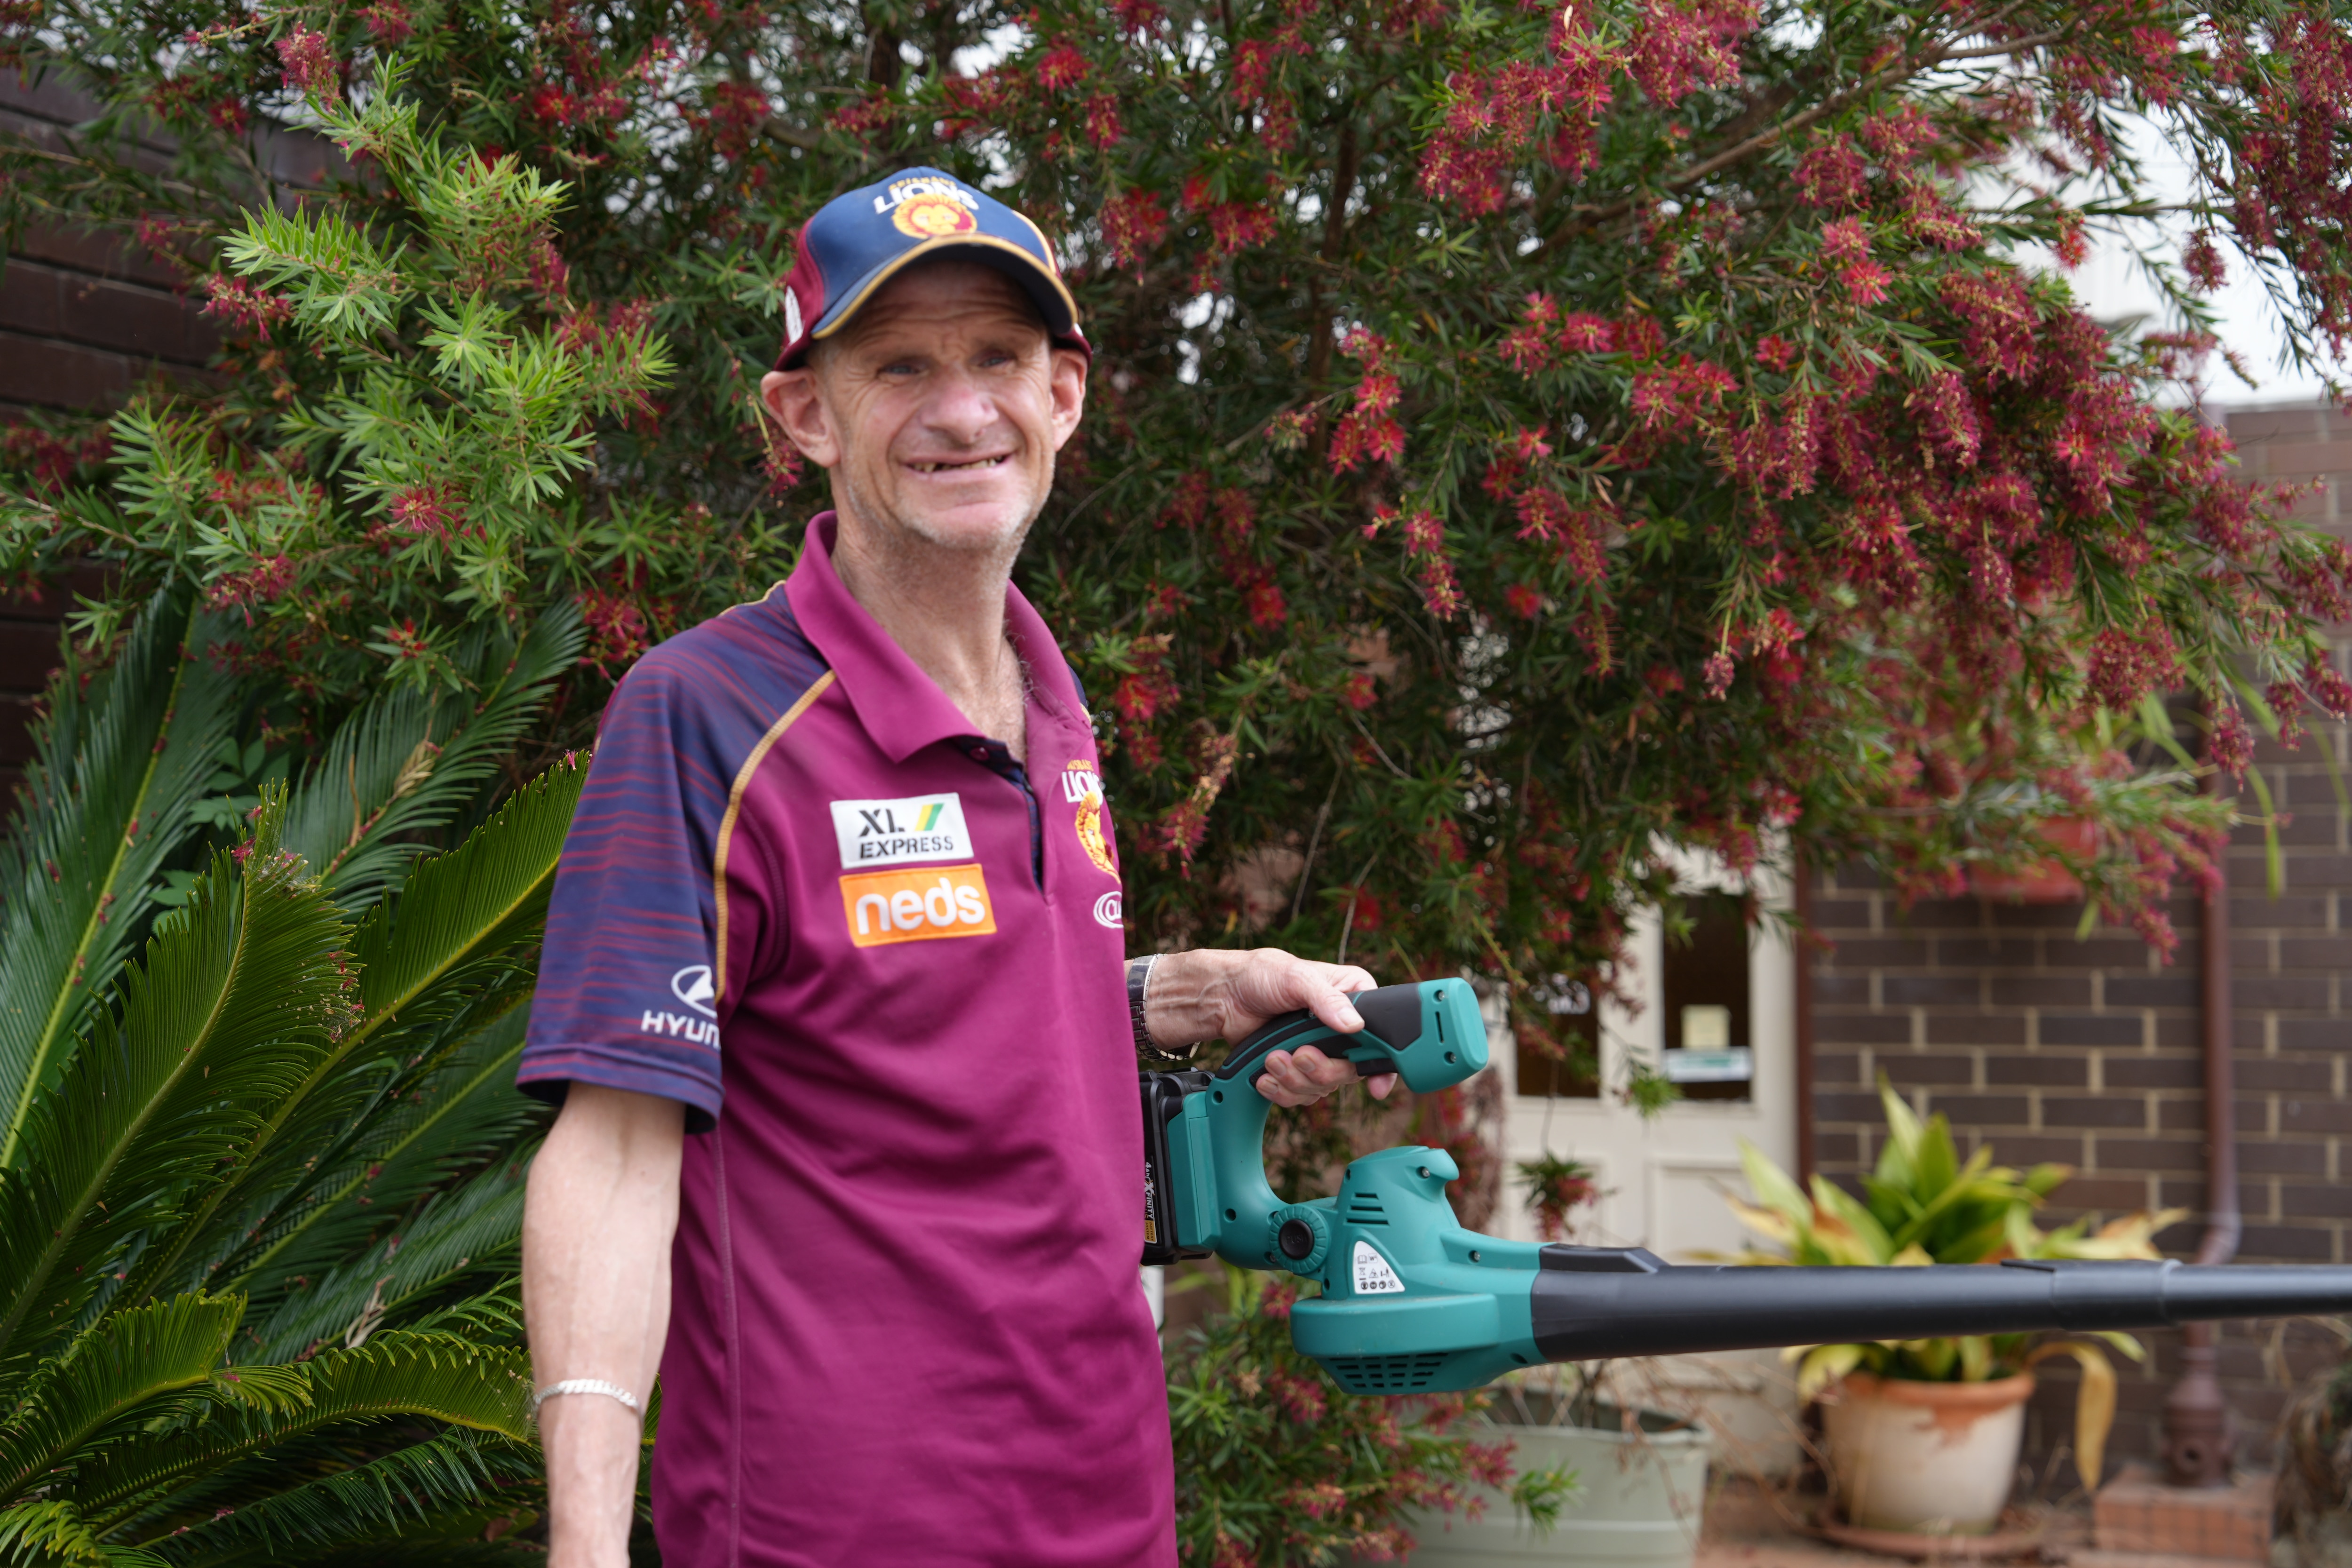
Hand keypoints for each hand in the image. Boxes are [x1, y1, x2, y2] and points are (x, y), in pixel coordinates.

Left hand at [1140, 948, 1397, 1106]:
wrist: (1223, 997)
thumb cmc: (1261, 975)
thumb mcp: (1296, 977)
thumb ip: (1327, 999)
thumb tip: (1355, 1025)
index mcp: (1353, 998)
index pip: (1382, 1036)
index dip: (1381, 1065)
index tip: (1375, 1086)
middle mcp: (1342, 1028)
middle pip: (1350, 1071)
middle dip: (1320, 1070)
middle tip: (1298, 1056)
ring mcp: (1320, 1051)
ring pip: (1323, 1088)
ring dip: (1295, 1080)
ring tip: (1272, 1059)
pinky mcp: (1297, 1070)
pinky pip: (1300, 1096)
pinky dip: (1281, 1091)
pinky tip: (1265, 1077)